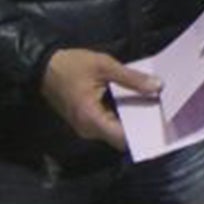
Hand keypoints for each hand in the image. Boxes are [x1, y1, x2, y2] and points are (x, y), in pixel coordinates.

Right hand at [42, 47, 158, 149]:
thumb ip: (131, 78)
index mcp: (91, 118)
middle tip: (161, 112)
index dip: (143, 133)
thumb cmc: (71, 65)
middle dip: (140, 126)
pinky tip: (133, 103)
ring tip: (151, 106)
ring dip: (131, 121)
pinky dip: (120, 116)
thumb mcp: (104, 66)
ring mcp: (86, 128)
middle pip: (121, 137)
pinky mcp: (85, 123)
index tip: (161, 124)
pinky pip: (107, 124)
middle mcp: (88, 130)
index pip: (123, 137)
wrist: (42, 66)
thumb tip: (157, 86)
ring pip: (114, 131)